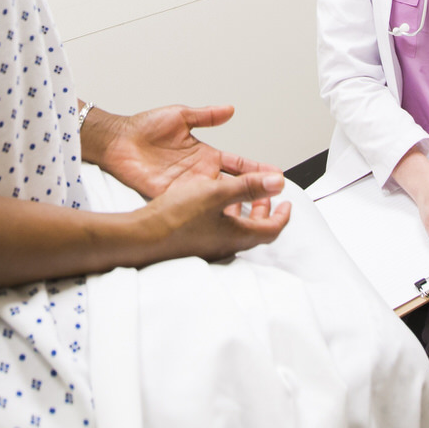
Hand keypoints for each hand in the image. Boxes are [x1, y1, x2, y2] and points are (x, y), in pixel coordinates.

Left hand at [86, 104, 279, 199]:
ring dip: (236, 207)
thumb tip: (229, 110)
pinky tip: (223, 219)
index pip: (238, 164)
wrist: (118, 140)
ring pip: (218, 200)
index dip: (257, 169)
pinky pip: (194, 206)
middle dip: (254, 193)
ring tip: (256, 216)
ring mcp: (186, 186)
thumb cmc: (144, 127)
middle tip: (275, 200)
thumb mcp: (181, 115)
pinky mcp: (170, 196)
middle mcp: (199, 173)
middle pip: (233, 186)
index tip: (277, 175)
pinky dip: (208, 213)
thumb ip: (206, 116)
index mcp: (205, 154)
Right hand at [143, 170, 291, 261]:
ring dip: (243, 211)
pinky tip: (211, 202)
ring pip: (236, 229)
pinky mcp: (194, 242)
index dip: (283, 214)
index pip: (272, 228)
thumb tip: (277, 182)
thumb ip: (249, 186)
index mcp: (237, 234)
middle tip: (267, 196)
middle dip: (264, 210)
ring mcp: (209, 245)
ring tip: (241, 195)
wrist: (141, 237)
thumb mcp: (217, 193)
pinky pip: (218, 229)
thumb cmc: (175, 218)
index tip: (287, 204)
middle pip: (255, 229)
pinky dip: (224, 214)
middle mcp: (226, 244)